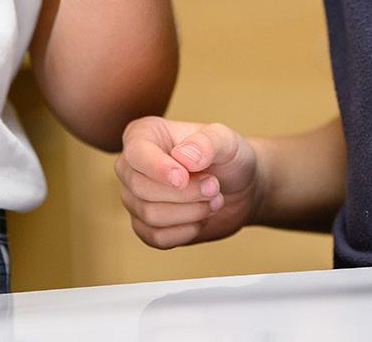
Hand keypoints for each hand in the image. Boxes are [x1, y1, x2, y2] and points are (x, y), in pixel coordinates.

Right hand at [115, 117, 264, 248]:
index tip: (183, 178)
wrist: (239, 189)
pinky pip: (155, 237)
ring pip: (149, 215)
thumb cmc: (228, 157)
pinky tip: (200, 219)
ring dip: (190, 212)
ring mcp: (135, 197)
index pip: (136, 153)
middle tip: (214, 187)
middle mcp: (132, 166)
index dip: (157, 168)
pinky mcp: (145, 225)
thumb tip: (183, 157)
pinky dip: (185, 232)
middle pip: (142, 188)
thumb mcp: (226, 140)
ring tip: (214, 200)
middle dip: (185, 193)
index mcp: (144, 134)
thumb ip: (207, 142)